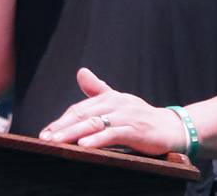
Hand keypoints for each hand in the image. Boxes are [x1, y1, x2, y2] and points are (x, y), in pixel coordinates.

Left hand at [39, 68, 186, 155]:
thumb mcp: (118, 101)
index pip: (80, 109)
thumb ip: (98, 89)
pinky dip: (98, 140)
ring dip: (73, 133)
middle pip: (84, 115)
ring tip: (57, 142)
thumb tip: (80, 72)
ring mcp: (127, 116)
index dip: (62, 120)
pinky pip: (114, 134)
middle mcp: (117, 104)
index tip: (45, 132)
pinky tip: (84, 145)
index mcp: (111, 98)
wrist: (171, 128)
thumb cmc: (141, 116)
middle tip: (45, 138)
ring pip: (95, 124)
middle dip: (62, 127)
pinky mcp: (136, 130)